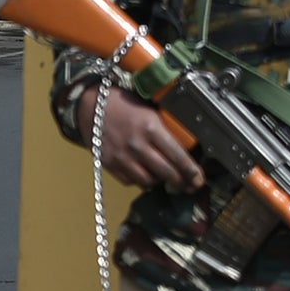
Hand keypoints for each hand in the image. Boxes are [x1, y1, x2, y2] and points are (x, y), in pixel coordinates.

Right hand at [76, 88, 204, 190]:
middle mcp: (137, 145)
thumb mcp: (150, 110)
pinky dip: (139, 180)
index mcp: (151, 128)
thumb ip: (165, 129)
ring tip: (165, 178)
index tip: (199, 180)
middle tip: (188, 185)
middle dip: (181, 182)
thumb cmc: (124, 104)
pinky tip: (144, 173)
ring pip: (148, 181)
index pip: (178, 156)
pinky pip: (130, 181)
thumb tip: (186, 147)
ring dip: (159, 181)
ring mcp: (122, 157)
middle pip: (166, 173)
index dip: (191, 172)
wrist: (90, 106)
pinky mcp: (109, 164)